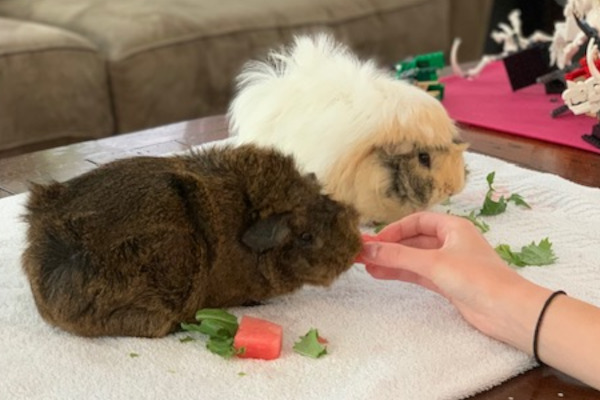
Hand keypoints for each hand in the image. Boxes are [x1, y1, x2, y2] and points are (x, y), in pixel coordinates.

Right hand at [359, 212, 550, 341]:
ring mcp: (449, 264)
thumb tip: (368, 249)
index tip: (374, 241)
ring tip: (367, 266)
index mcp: (453, 227)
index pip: (417, 221)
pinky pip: (419, 274)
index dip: (394, 229)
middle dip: (390, 247)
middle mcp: (451, 242)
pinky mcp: (448, 283)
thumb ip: (398, 256)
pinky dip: (402, 273)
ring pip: (414, 259)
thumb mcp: (433, 262)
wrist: (507, 311)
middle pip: (414, 240)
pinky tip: (383, 274)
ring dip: (393, 261)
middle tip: (364, 254)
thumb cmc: (477, 278)